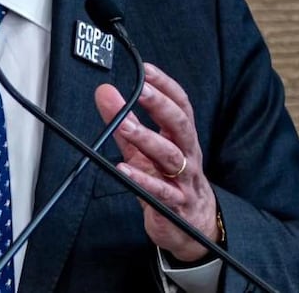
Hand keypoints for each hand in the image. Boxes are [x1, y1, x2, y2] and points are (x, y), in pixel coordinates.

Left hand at [94, 63, 219, 262]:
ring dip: (147, 139)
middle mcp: (187, 155)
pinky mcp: (174, 205)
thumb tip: (105, 92)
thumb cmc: (170, 182)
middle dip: (161, 105)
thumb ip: (124, 121)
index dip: (165, 86)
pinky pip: (159, 191)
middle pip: (180, 125)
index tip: (147, 70)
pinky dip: (142, 179)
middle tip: (140, 90)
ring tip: (126, 126)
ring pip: (170, 156)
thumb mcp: (145, 149)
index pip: (180, 105)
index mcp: (181, 138)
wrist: (193, 228)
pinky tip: (123, 169)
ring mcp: (183, 180)